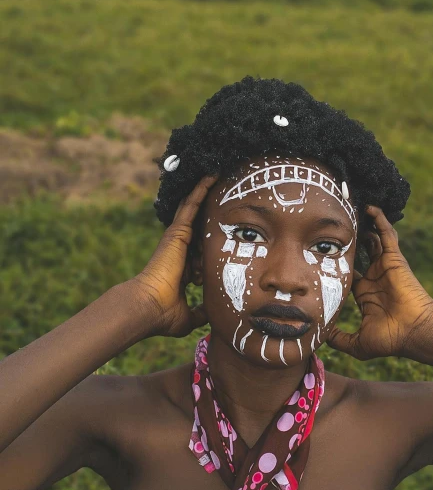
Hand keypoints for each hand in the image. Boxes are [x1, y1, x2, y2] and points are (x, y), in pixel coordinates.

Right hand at [131, 174, 218, 337]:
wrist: (149, 307)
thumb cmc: (164, 315)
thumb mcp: (189, 316)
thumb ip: (201, 312)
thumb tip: (213, 315)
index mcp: (183, 269)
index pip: (200, 253)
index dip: (212, 247)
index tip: (226, 242)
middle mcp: (180, 251)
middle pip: (197, 226)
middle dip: (209, 211)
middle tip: (225, 192)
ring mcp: (177, 240)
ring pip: (194, 210)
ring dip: (205, 192)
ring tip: (219, 174)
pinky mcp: (177, 232)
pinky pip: (191, 206)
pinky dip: (201, 190)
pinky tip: (212, 175)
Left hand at [326, 205, 432, 359]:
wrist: (414, 331)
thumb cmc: (390, 339)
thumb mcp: (357, 343)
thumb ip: (338, 339)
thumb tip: (321, 335)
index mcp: (365, 294)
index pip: (348, 274)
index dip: (337, 264)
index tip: (322, 255)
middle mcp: (375, 278)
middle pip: (359, 253)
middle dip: (348, 240)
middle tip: (333, 226)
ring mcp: (385, 266)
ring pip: (372, 240)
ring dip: (363, 226)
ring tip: (349, 209)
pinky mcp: (394, 258)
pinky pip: (386, 234)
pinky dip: (379, 220)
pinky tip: (369, 207)